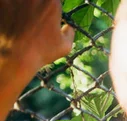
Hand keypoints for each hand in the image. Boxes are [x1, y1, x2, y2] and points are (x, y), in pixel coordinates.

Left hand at [0, 0, 73, 120]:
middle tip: (33, 17)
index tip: (47, 13)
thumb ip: (69, 33)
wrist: (14, 57)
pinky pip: (5, 3)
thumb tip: (69, 28)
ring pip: (20, 1)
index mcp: (52, 3)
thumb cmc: (40, 52)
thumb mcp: (64, 46)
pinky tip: (9, 18)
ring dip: (21, 7)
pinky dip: (7, 8)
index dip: (49, 6)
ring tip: (21, 18)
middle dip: (35, 6)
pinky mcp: (0, 2)